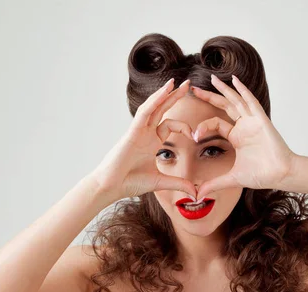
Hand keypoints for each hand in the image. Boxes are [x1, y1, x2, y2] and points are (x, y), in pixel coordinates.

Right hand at [92, 78, 197, 199]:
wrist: (111, 186)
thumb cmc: (130, 183)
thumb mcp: (161, 182)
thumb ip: (179, 183)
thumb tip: (196, 192)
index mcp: (152, 142)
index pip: (170, 125)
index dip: (185, 127)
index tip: (196, 136)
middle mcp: (145, 133)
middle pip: (162, 110)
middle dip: (175, 97)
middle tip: (188, 85)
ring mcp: (138, 130)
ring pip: (153, 106)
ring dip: (165, 94)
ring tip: (177, 83)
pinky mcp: (132, 131)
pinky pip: (145, 112)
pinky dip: (155, 100)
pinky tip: (165, 91)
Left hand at [190, 74, 294, 199]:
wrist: (280, 174)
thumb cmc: (262, 175)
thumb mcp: (232, 178)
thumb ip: (214, 184)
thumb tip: (197, 195)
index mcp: (237, 137)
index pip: (216, 124)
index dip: (203, 127)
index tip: (193, 135)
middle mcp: (243, 126)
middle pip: (223, 106)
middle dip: (209, 97)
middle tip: (194, 89)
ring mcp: (252, 121)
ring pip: (236, 100)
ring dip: (224, 89)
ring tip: (212, 78)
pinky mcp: (261, 119)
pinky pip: (250, 101)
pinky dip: (243, 90)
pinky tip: (235, 80)